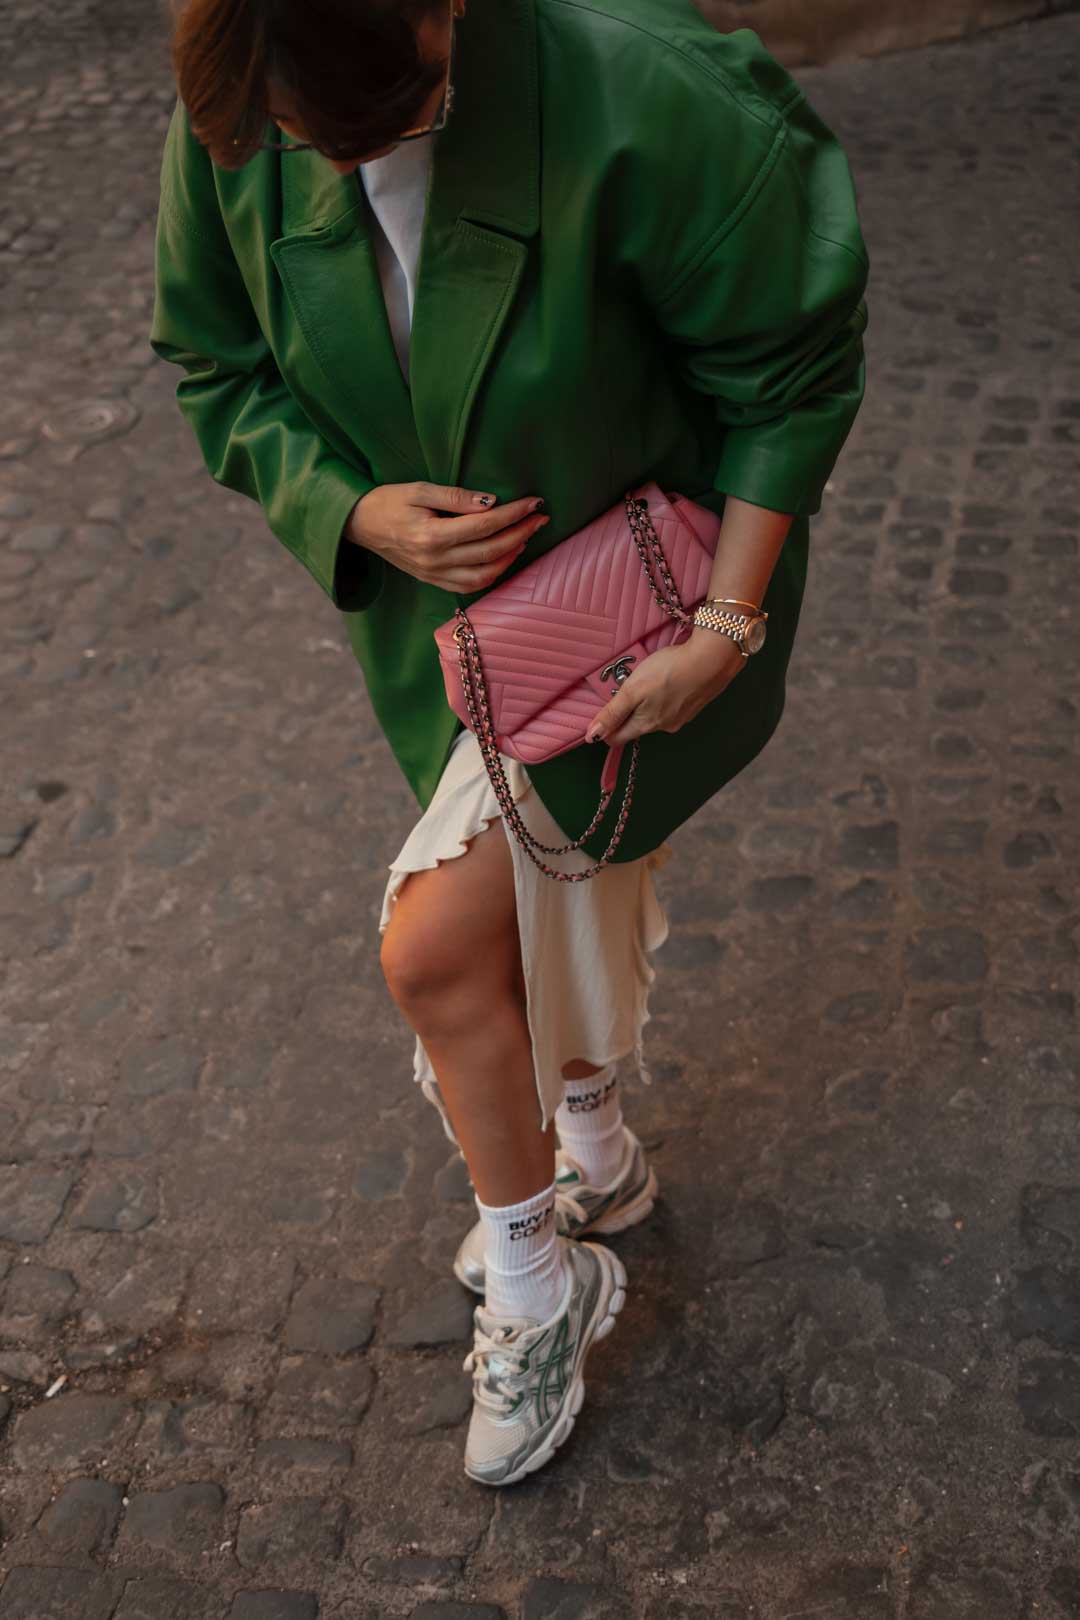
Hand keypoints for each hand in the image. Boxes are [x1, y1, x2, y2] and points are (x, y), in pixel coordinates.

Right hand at [343, 480, 548, 592]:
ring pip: (485, 574)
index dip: (513, 514)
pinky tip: (505, 557)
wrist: (360, 525)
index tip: (533, 502)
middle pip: (490, 551)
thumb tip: (492, 502)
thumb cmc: (388, 502)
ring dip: (511, 556)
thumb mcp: (419, 490)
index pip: (484, 525)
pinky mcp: (433, 581)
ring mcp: (434, 575)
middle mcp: (435, 560)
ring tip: (526, 536)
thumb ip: (456, 497)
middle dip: (521, 533)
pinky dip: (493, 573)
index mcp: (431, 535)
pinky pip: (471, 585)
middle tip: (540, 518)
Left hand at [585, 631, 747, 745]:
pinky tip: (668, 680)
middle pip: (635, 726)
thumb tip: (591, 737)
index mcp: (646, 725)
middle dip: (626, 711)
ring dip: (646, 702)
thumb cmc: (670, 671)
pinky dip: (664, 696)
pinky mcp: (692, 705)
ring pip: (653, 715)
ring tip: (650, 679)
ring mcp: (681, 718)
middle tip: (627, 687)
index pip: (617, 738)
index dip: (605, 727)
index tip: (603, 709)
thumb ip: (612, 713)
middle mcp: (664, 727)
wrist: (712, 659)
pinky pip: (670, 706)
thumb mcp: (633, 690)